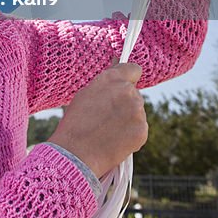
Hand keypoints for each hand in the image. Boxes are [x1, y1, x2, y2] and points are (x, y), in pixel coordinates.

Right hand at [51, 59, 147, 177]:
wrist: (76, 153)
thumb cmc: (75, 123)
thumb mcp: (86, 94)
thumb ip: (106, 82)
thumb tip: (116, 64)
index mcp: (113, 78)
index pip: (134, 69)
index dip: (129, 77)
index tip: (124, 85)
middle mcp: (128, 91)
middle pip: (134, 93)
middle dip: (125, 102)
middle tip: (107, 116)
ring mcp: (137, 112)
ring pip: (137, 112)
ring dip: (128, 118)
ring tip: (109, 130)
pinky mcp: (142, 131)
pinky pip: (140, 129)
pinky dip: (131, 134)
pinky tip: (115, 140)